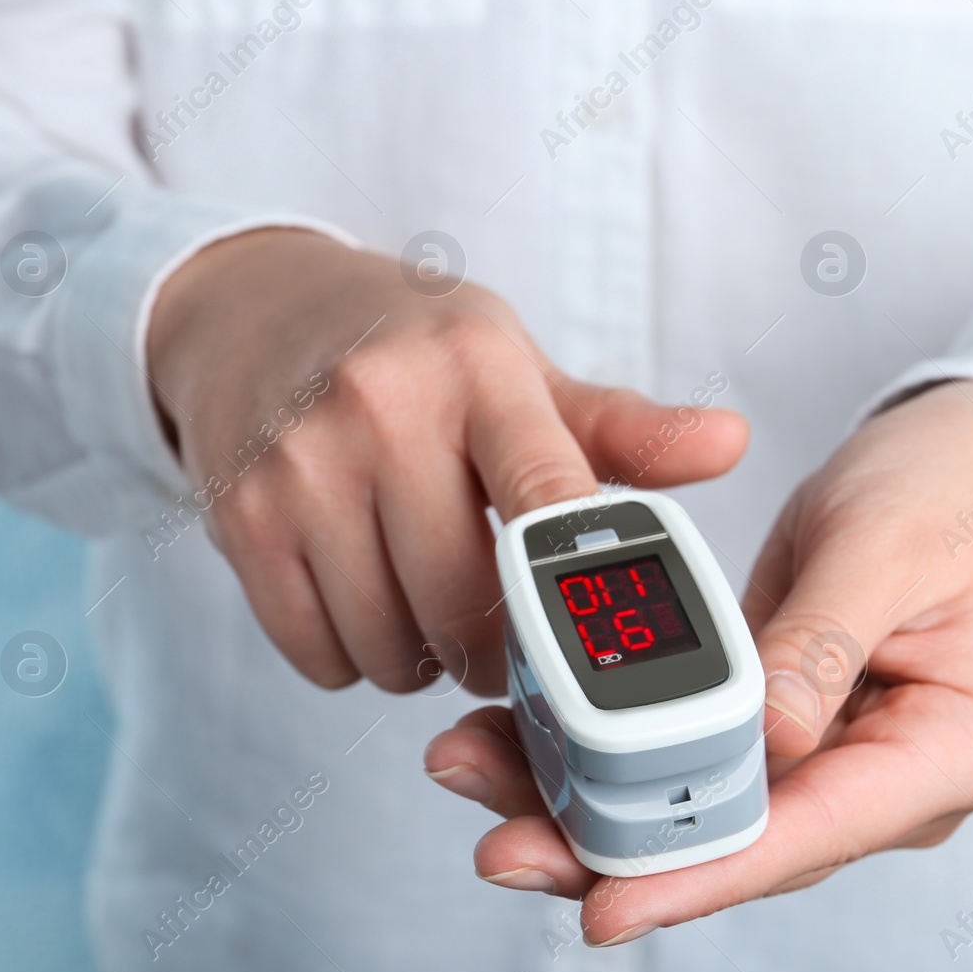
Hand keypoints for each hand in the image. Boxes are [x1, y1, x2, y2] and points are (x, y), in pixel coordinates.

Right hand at [145, 228, 748, 693]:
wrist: (254, 309)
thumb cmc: (415, 349)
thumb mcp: (517, 366)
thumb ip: (622, 428)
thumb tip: (732, 445)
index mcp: (477, 368)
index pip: (548, 494)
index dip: (578, 589)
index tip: (597, 640)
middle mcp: (383, 408)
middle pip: (467, 604)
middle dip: (498, 649)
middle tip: (504, 631)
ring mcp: (301, 466)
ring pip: (392, 645)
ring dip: (425, 661)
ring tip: (431, 607)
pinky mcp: (240, 519)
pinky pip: (320, 655)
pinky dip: (354, 660)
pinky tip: (367, 604)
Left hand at [424, 380, 972, 942]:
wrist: (969, 451)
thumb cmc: (955, 488)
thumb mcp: (889, 545)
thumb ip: (821, 643)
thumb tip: (760, 742)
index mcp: (957, 749)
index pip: (816, 831)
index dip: (706, 872)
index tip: (608, 901)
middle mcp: (895, 777)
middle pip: (747, 840)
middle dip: (619, 848)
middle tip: (502, 846)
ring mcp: (838, 755)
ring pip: (705, 807)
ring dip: (594, 800)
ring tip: (481, 775)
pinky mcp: (787, 722)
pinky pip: (694, 751)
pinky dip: (615, 746)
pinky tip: (531, 736)